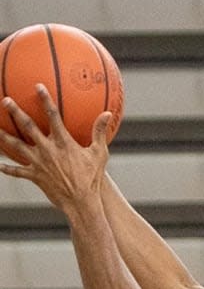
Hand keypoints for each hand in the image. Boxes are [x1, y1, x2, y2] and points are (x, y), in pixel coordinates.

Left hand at [0, 85, 110, 213]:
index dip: (45, 100)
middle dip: (16, 112)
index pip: (53, 116)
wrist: (81, 202)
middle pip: (27, 127)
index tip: (37, 87)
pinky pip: (17, 171)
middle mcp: (47, 150)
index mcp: (63, 142)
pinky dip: (7, 168)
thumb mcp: (99, 153)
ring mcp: (38, 163)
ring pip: (16, 146)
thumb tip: (107, 113)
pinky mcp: (34, 176)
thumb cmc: (92, 178)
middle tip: (6, 100)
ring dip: (3, 135)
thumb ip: (99, 132)